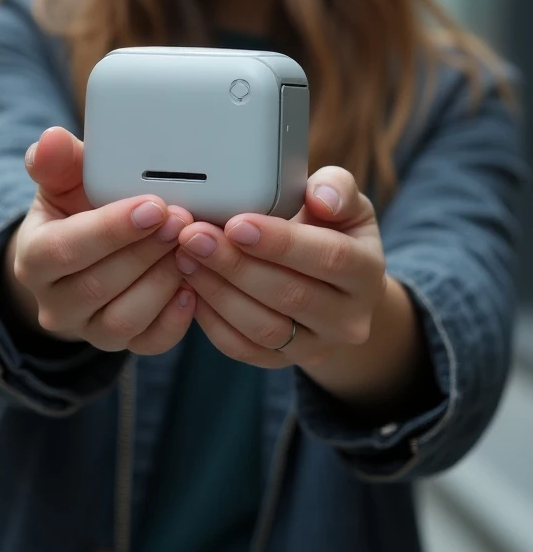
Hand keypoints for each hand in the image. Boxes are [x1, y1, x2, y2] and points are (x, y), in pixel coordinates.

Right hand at [4, 126, 195, 352]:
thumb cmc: (77, 209)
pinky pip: (149, 343)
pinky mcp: (122, 345)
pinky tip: (194, 285)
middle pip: (97, 286)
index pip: (65, 249)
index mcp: (34, 257)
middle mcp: (55, 303)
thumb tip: (51, 139)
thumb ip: (59, 161)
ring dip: (163, 281)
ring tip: (190, 247)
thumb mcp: (63, 180)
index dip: (111, 229)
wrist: (82, 253)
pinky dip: (176, 317)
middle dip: (146, 251)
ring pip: (124, 320)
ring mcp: (88, 330)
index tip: (154, 205)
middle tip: (183, 219)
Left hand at [174, 167, 428, 413]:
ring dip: (217, 291)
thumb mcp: (346, 202)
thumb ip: (337, 189)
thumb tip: (321, 197)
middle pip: (290, 295)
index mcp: (368, 272)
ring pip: (263, 328)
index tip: (236, 223)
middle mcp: (349, 318)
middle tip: (194, 236)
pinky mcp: (280, 362)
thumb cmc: (332, 230)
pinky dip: (211, 319)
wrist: (334, 287)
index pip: (329, 258)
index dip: (281, 243)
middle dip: (236, 264)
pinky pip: (242, 348)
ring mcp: (316, 347)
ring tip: (185, 256)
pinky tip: (190, 285)